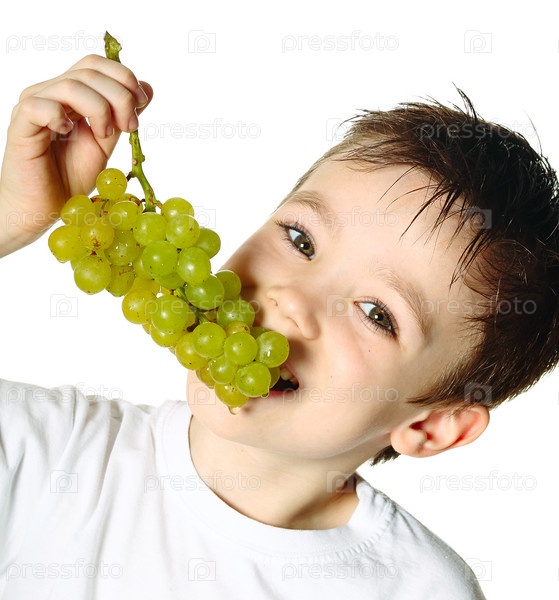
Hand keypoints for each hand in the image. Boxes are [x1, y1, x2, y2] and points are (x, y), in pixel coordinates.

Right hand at [0, 54, 152, 257]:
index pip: (97, 65)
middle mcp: (51, 92)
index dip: (124, 78)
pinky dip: (60, 117)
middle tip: (129, 127)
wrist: (45, 204)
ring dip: (98, 109)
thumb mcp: (106, 143)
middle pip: (90, 72)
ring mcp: (34, 105)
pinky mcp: (21, 124)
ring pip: (70, 85)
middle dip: (120, 97)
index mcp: (72, 94)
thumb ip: (122, 116)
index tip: (141, 106)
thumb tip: (147, 88)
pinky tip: (68, 134)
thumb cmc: (70, 175)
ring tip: (102, 135)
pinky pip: (40, 106)